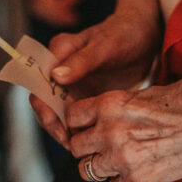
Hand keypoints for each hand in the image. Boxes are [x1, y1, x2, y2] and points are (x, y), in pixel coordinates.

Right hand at [30, 0, 160, 148]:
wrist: (143, 35)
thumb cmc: (124, 34)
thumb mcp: (106, 47)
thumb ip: (81, 62)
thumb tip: (55, 76)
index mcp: (57, 52)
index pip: (38, 85)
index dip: (45, 110)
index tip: (60, 128)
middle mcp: (57, 69)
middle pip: (44, 103)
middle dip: (54, 126)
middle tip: (71, 144)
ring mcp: (68, 83)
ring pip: (57, 113)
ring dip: (64, 131)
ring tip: (80, 147)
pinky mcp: (80, 93)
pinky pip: (73, 115)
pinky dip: (77, 129)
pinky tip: (89, 140)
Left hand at [67, 79, 181, 181]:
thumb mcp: (151, 90)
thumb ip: (124, 102)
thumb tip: (114, 107)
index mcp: (111, 105)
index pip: (72, 116)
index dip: (76, 121)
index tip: (81, 124)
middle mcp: (111, 132)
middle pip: (74, 146)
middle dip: (84, 145)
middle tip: (95, 144)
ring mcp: (122, 159)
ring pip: (86, 170)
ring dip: (98, 166)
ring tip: (112, 161)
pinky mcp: (136, 180)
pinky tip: (130, 173)